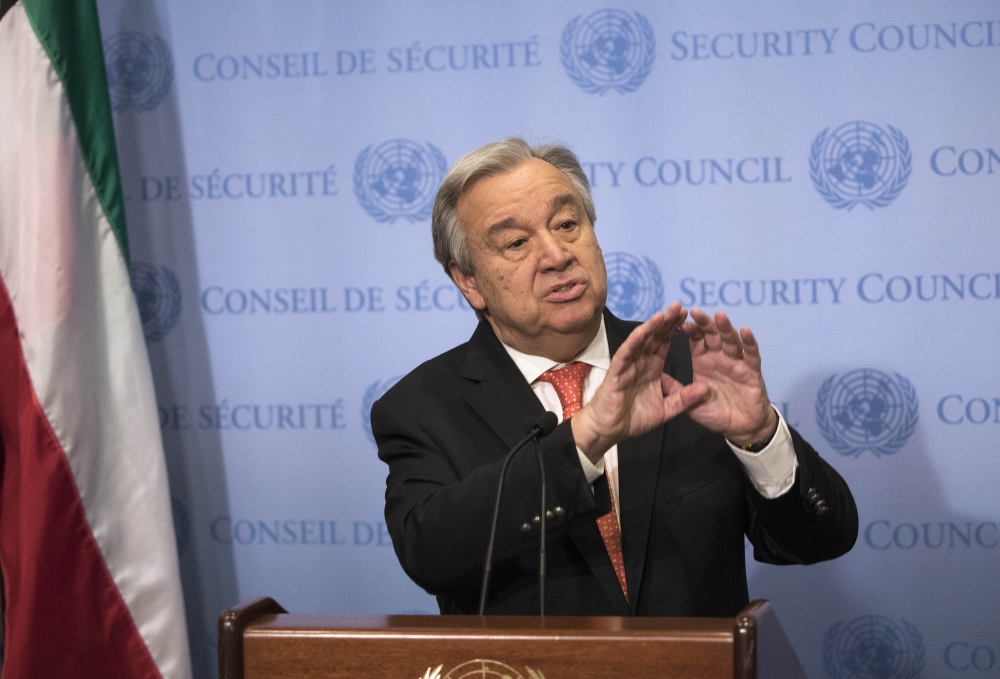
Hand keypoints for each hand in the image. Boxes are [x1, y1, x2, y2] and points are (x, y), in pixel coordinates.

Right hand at [572, 302, 708, 462]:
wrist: (610, 430)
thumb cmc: (634, 418)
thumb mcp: (667, 409)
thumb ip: (685, 399)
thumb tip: (706, 388)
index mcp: (653, 367)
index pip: (665, 342)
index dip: (676, 329)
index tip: (689, 316)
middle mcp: (641, 361)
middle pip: (655, 336)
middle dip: (667, 321)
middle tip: (680, 306)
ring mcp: (628, 364)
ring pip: (641, 341)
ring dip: (652, 327)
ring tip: (665, 313)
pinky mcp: (617, 371)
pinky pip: (627, 353)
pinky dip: (634, 341)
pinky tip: (644, 330)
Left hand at [682, 309, 775, 446]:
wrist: (741, 427)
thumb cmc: (715, 412)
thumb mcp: (690, 403)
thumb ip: (677, 391)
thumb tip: (657, 378)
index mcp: (704, 360)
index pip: (696, 339)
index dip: (688, 329)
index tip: (677, 320)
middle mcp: (720, 357)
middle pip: (712, 335)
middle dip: (704, 323)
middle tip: (695, 311)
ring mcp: (737, 362)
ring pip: (731, 340)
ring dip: (725, 328)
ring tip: (719, 316)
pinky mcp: (752, 370)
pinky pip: (752, 354)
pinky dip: (749, 343)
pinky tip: (745, 331)